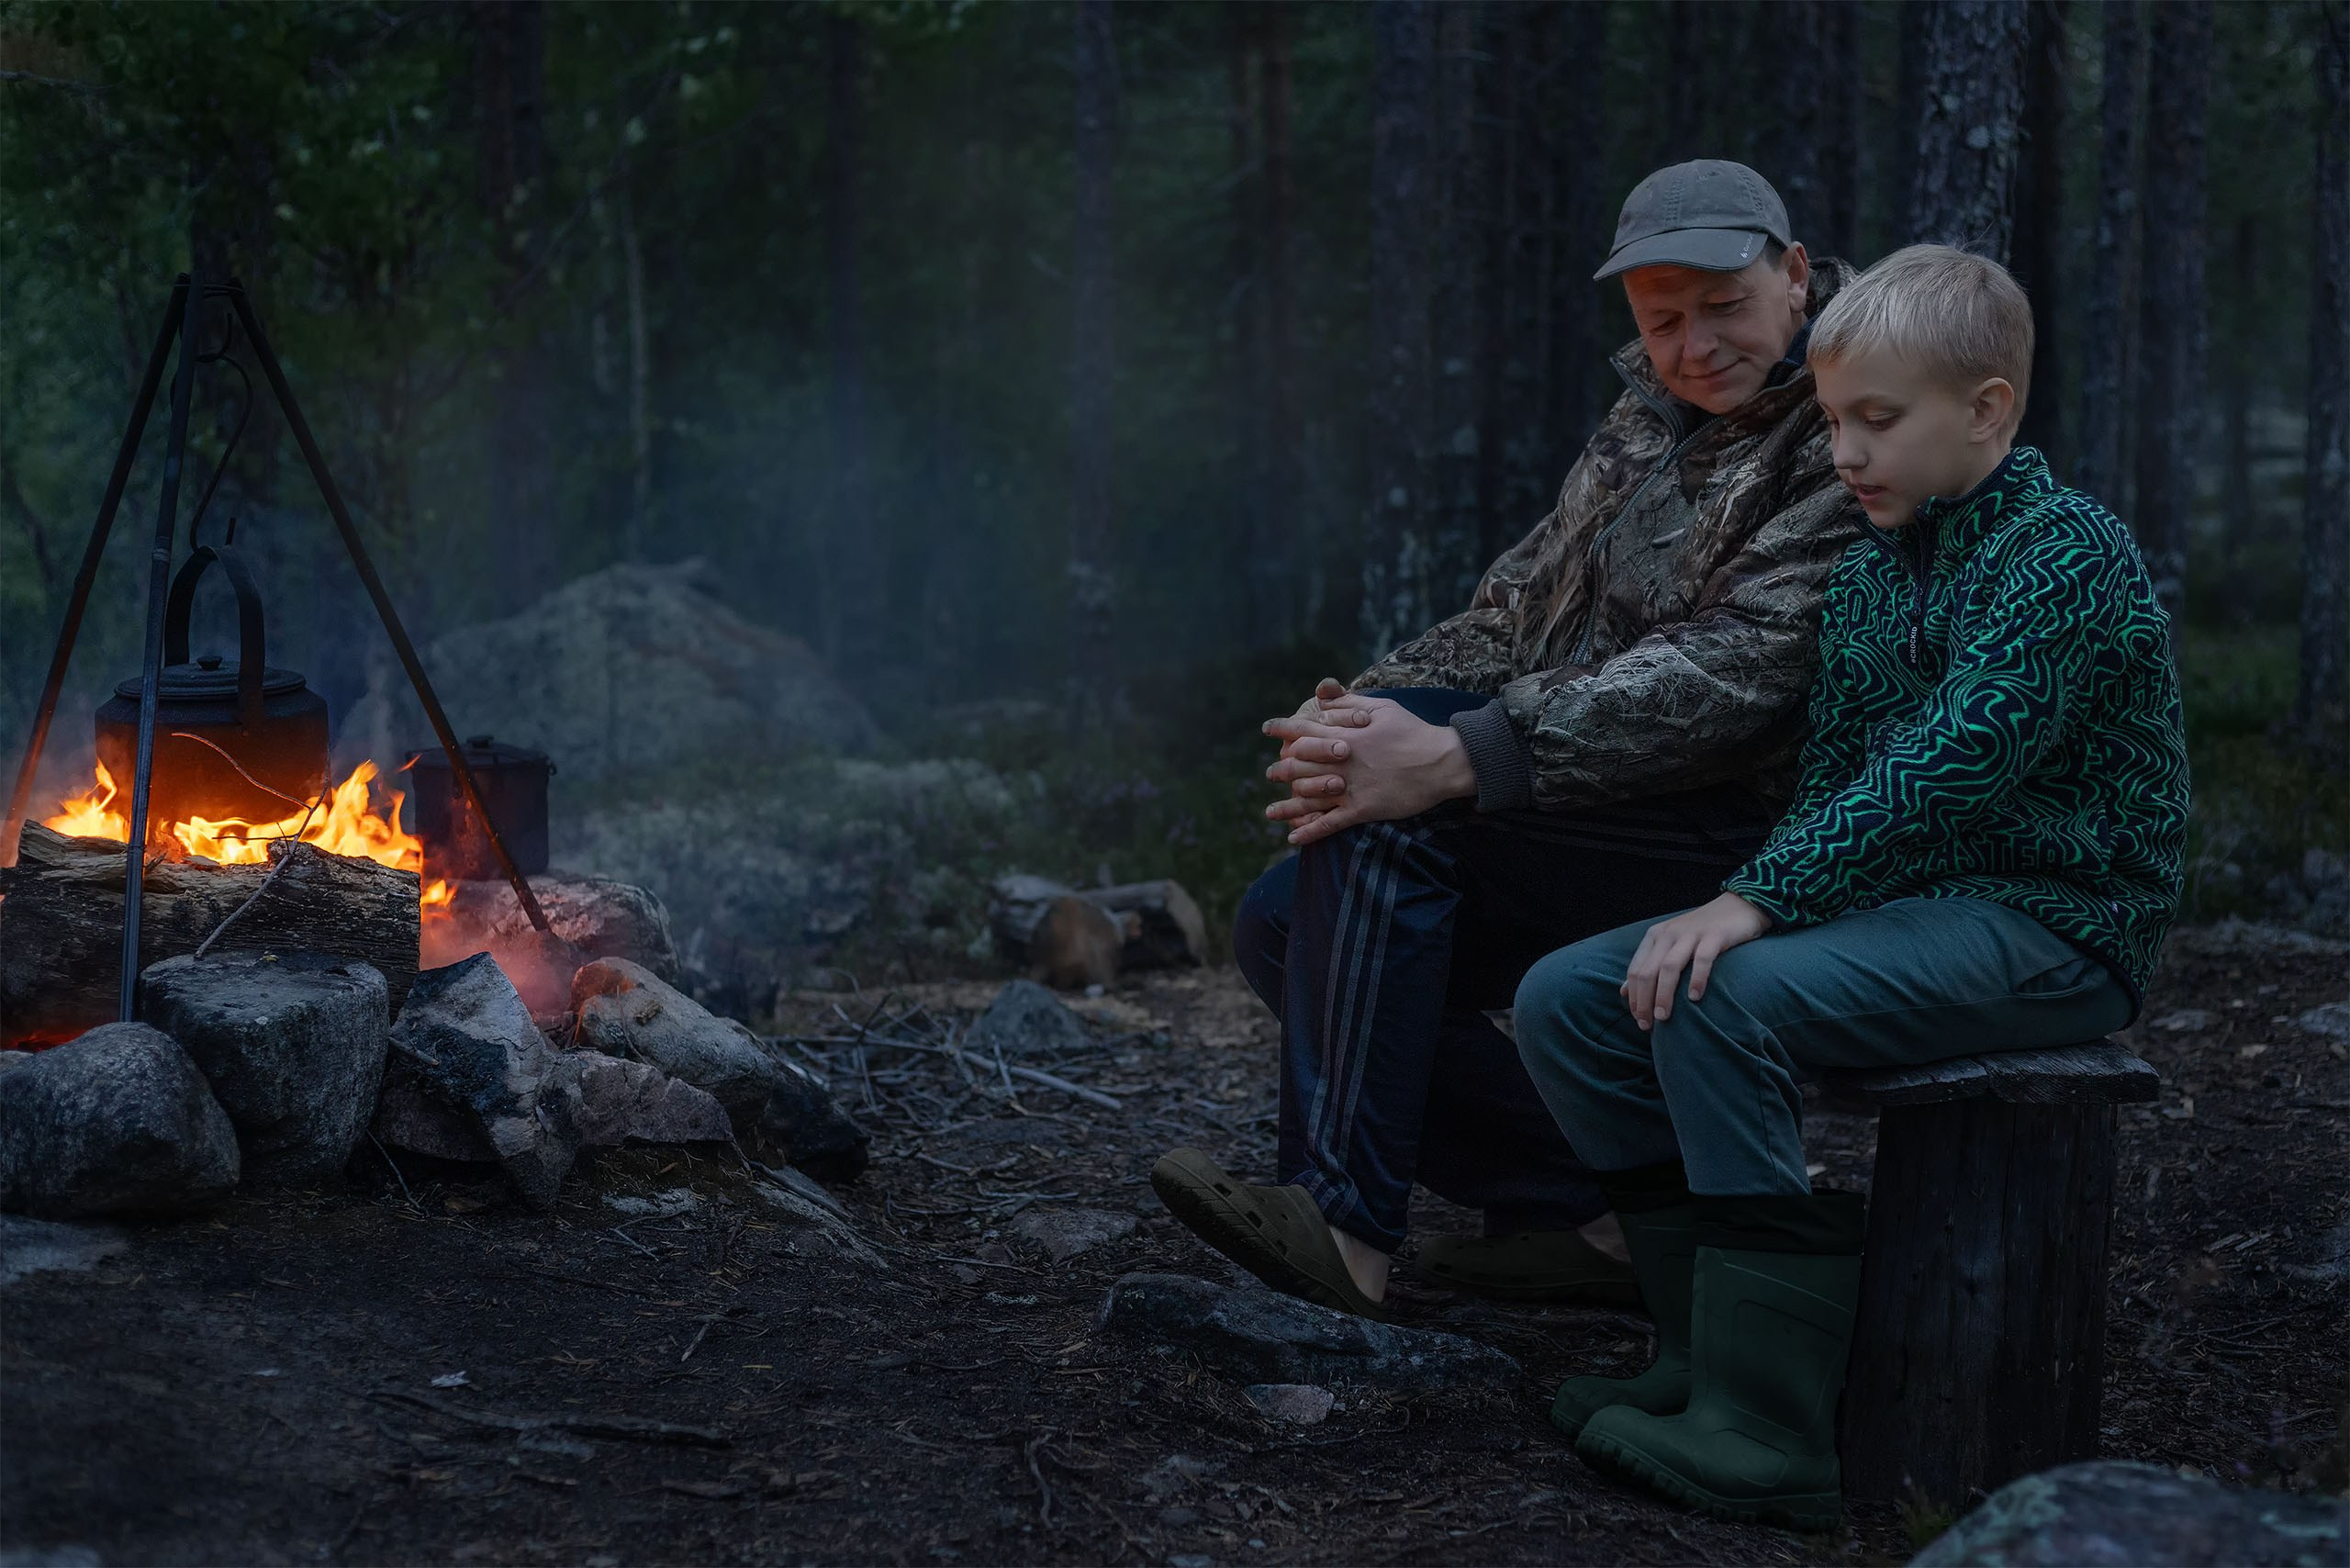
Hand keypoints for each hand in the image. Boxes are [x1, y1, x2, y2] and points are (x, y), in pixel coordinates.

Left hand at [1260, 693, 1475, 845]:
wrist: (1440, 762)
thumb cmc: (1413, 731)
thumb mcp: (1382, 707)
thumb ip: (1349, 703)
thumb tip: (1323, 696)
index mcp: (1344, 735)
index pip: (1304, 730)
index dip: (1283, 729)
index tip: (1268, 729)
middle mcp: (1341, 762)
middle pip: (1299, 766)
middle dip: (1281, 770)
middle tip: (1270, 773)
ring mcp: (1350, 787)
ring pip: (1308, 799)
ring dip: (1287, 807)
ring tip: (1270, 812)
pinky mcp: (1362, 809)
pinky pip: (1329, 823)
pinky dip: (1310, 832)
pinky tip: (1293, 839)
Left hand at [1621, 892, 1771, 1030]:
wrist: (1739, 905)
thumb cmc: (1702, 932)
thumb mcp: (1670, 945)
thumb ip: (1649, 965)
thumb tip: (1624, 992)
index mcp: (1655, 936)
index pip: (1635, 971)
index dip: (1634, 998)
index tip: (1639, 1020)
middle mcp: (1669, 934)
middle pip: (1648, 971)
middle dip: (1644, 1001)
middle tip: (1648, 1025)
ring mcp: (1691, 934)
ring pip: (1669, 967)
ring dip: (1663, 994)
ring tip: (1663, 1017)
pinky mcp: (1714, 936)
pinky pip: (1702, 960)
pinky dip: (1696, 979)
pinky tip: (1695, 998)